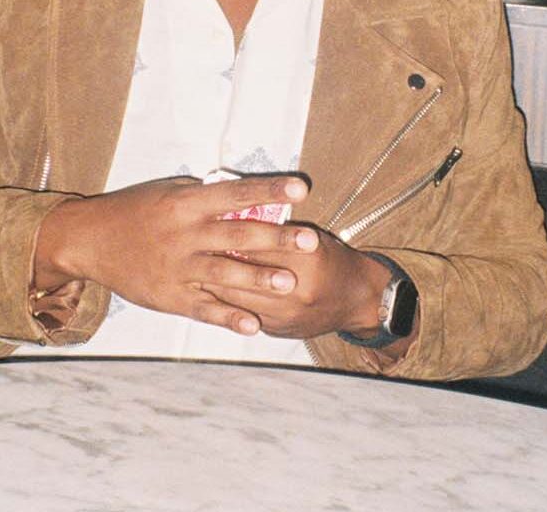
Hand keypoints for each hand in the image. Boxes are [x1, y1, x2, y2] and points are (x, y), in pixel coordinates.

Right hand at [34, 174, 314, 335]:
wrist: (89, 240)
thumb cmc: (134, 210)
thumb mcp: (169, 192)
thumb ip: (206, 195)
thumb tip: (245, 194)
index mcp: (187, 204)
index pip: (236, 193)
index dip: (269, 189)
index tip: (301, 187)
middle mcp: (185, 235)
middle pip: (237, 235)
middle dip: (276, 238)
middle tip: (310, 240)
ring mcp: (178, 268)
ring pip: (224, 274)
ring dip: (258, 280)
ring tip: (289, 283)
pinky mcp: (170, 296)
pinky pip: (203, 308)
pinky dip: (228, 318)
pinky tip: (253, 325)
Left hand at [205, 227, 392, 340]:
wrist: (357, 300)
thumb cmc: (332, 260)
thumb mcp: (312, 236)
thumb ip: (279, 230)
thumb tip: (240, 216)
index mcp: (307, 257)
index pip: (261, 241)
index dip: (231, 231)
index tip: (208, 219)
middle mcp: (295, 288)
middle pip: (244, 271)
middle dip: (214, 257)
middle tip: (189, 242)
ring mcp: (285, 314)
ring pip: (237, 297)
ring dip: (211, 281)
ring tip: (189, 266)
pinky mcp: (276, 330)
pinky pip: (242, 315)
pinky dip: (221, 303)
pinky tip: (204, 291)